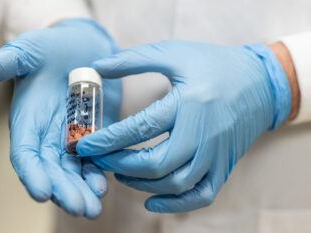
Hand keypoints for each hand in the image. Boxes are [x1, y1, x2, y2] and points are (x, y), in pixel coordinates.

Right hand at [0, 19, 121, 217]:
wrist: (82, 47)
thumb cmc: (52, 48)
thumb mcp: (30, 49)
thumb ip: (10, 60)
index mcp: (28, 119)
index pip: (25, 152)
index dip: (32, 173)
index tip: (40, 193)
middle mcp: (47, 134)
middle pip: (52, 169)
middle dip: (64, 190)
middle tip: (79, 209)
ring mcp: (71, 136)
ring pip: (73, 170)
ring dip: (82, 190)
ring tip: (93, 209)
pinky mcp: (94, 133)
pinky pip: (94, 159)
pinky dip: (97, 174)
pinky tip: (103, 187)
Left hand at [77, 41, 290, 212]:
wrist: (261, 83)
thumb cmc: (215, 65)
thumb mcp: (175, 53)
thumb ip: (134, 60)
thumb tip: (97, 67)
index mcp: (189, 102)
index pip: (140, 128)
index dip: (108, 140)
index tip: (84, 145)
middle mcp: (204, 133)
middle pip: (157, 163)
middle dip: (120, 165)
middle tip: (99, 159)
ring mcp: (216, 153)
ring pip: (176, 183)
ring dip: (142, 184)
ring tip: (120, 173)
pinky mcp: (224, 165)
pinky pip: (201, 195)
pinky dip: (176, 205)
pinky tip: (152, 200)